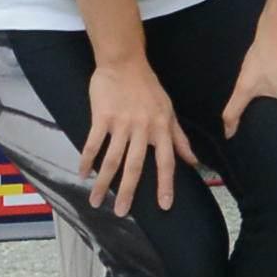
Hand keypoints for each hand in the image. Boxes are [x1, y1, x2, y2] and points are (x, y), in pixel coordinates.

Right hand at [80, 51, 189, 214]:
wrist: (125, 62)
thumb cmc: (149, 88)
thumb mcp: (169, 111)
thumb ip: (179, 138)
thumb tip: (194, 161)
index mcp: (162, 128)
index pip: (167, 161)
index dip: (166, 184)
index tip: (164, 206)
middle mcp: (143, 128)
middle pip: (135, 166)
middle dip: (128, 192)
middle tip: (121, 213)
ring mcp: (122, 123)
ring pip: (112, 159)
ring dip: (103, 182)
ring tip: (96, 201)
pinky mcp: (102, 117)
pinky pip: (93, 143)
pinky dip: (87, 161)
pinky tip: (83, 175)